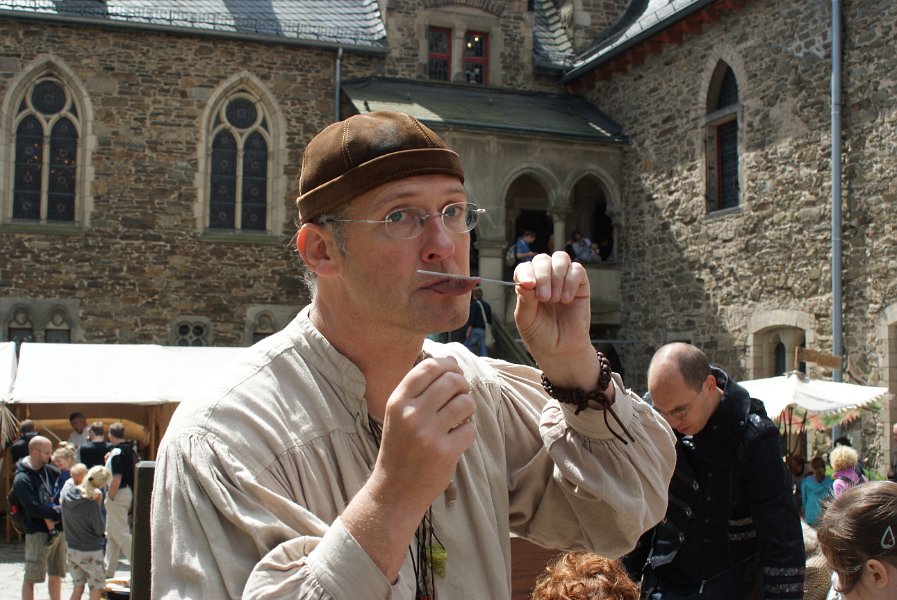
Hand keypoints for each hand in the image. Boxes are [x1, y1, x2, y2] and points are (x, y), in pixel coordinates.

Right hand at [373, 357, 475, 514]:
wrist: (394, 490)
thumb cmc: (401, 447)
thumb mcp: (399, 414)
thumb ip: (420, 389)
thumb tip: (451, 360)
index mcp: (397, 401)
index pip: (429, 367)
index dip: (448, 364)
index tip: (454, 371)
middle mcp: (411, 414)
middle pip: (451, 381)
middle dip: (462, 384)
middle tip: (461, 395)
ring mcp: (428, 434)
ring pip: (464, 403)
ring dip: (468, 407)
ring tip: (460, 417)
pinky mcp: (444, 452)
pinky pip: (470, 428)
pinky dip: (468, 431)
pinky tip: (457, 437)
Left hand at [513, 252, 598, 388]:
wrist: (561, 350)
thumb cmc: (540, 335)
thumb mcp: (526, 320)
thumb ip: (525, 300)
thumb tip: (522, 282)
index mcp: (528, 285)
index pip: (524, 268)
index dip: (526, 273)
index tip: (528, 285)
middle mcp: (545, 279)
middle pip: (542, 260)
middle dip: (543, 276)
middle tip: (544, 298)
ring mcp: (562, 280)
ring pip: (561, 259)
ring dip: (557, 277)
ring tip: (556, 299)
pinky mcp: (580, 285)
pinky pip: (577, 270)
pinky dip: (571, 282)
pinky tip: (567, 299)